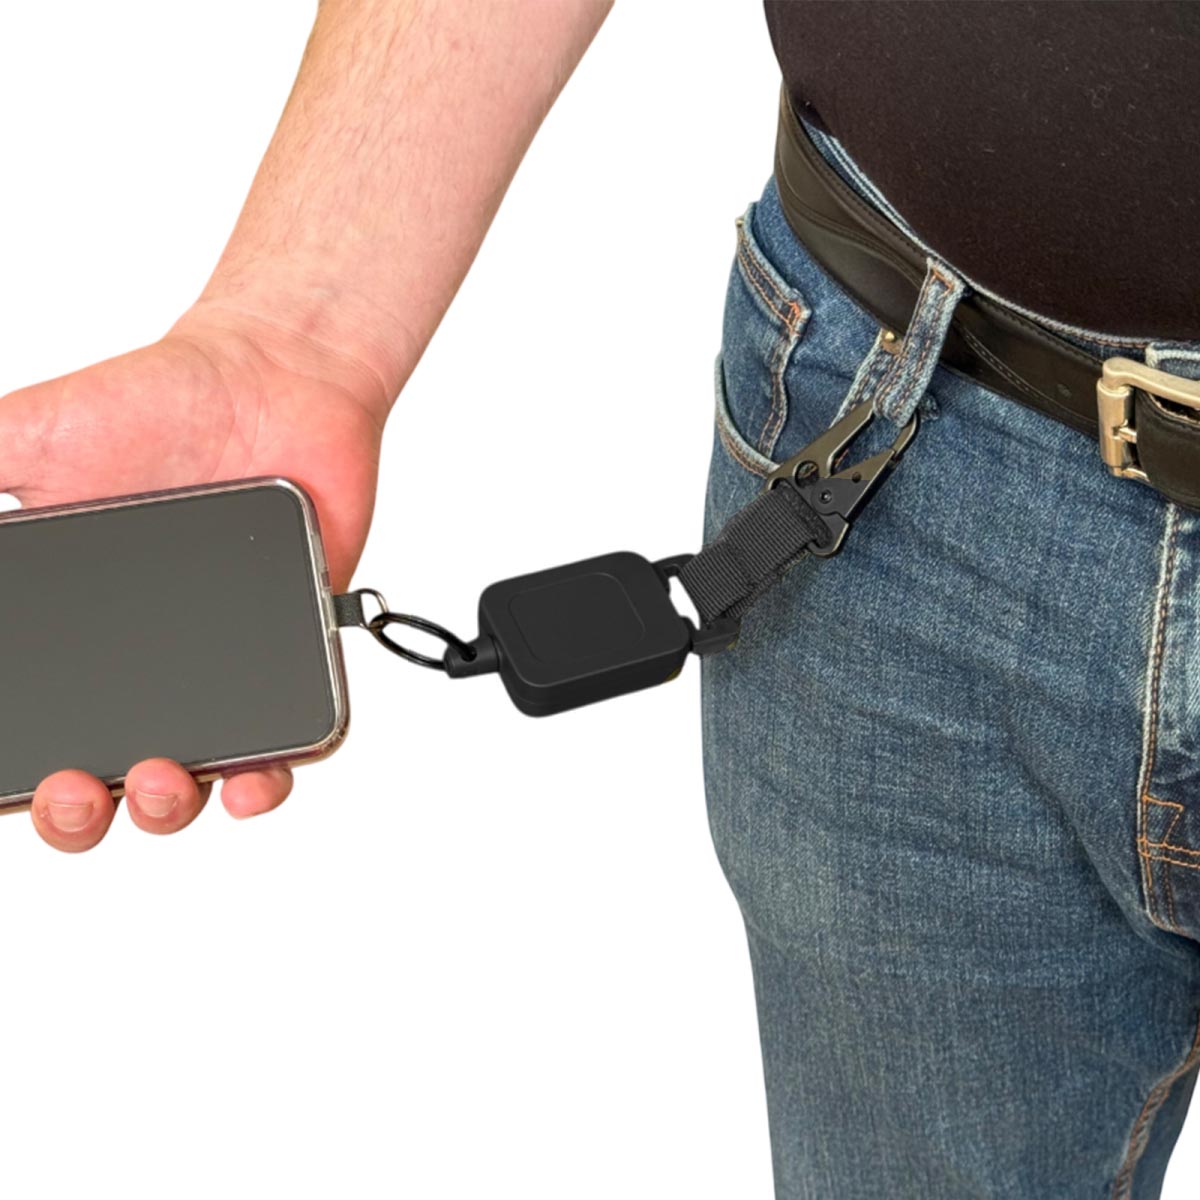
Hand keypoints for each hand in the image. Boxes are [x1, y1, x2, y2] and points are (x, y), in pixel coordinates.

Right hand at [0, 305, 389, 851]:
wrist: (274, 378)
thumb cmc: (152, 404)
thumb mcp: (29, 434)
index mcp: (68, 626)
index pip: (24, 723)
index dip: (7, 772)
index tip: (4, 779)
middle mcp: (137, 662)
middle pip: (96, 776)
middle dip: (76, 812)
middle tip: (73, 789)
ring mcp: (216, 667)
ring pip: (187, 777)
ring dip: (164, 806)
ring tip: (156, 780)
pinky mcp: (289, 659)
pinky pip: (283, 742)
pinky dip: (266, 778)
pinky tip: (248, 783)